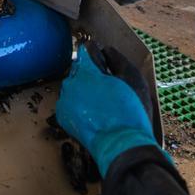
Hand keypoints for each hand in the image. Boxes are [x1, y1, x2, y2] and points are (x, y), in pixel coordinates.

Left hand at [56, 44, 163, 175]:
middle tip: (108, 88)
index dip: (96, 54)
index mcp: (86, 72)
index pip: (85, 50)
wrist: (121, 145)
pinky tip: (93, 114)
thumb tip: (105, 50)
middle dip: (90, 74)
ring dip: (83, 90)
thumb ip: (116, 59)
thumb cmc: (129, 112)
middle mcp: (70, 83)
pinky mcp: (62, 116)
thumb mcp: (132, 78)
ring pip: (73, 86)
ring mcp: (64, 101)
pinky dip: (78, 105)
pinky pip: (69, 102)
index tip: (105, 62)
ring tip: (102, 104)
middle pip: (79, 70)